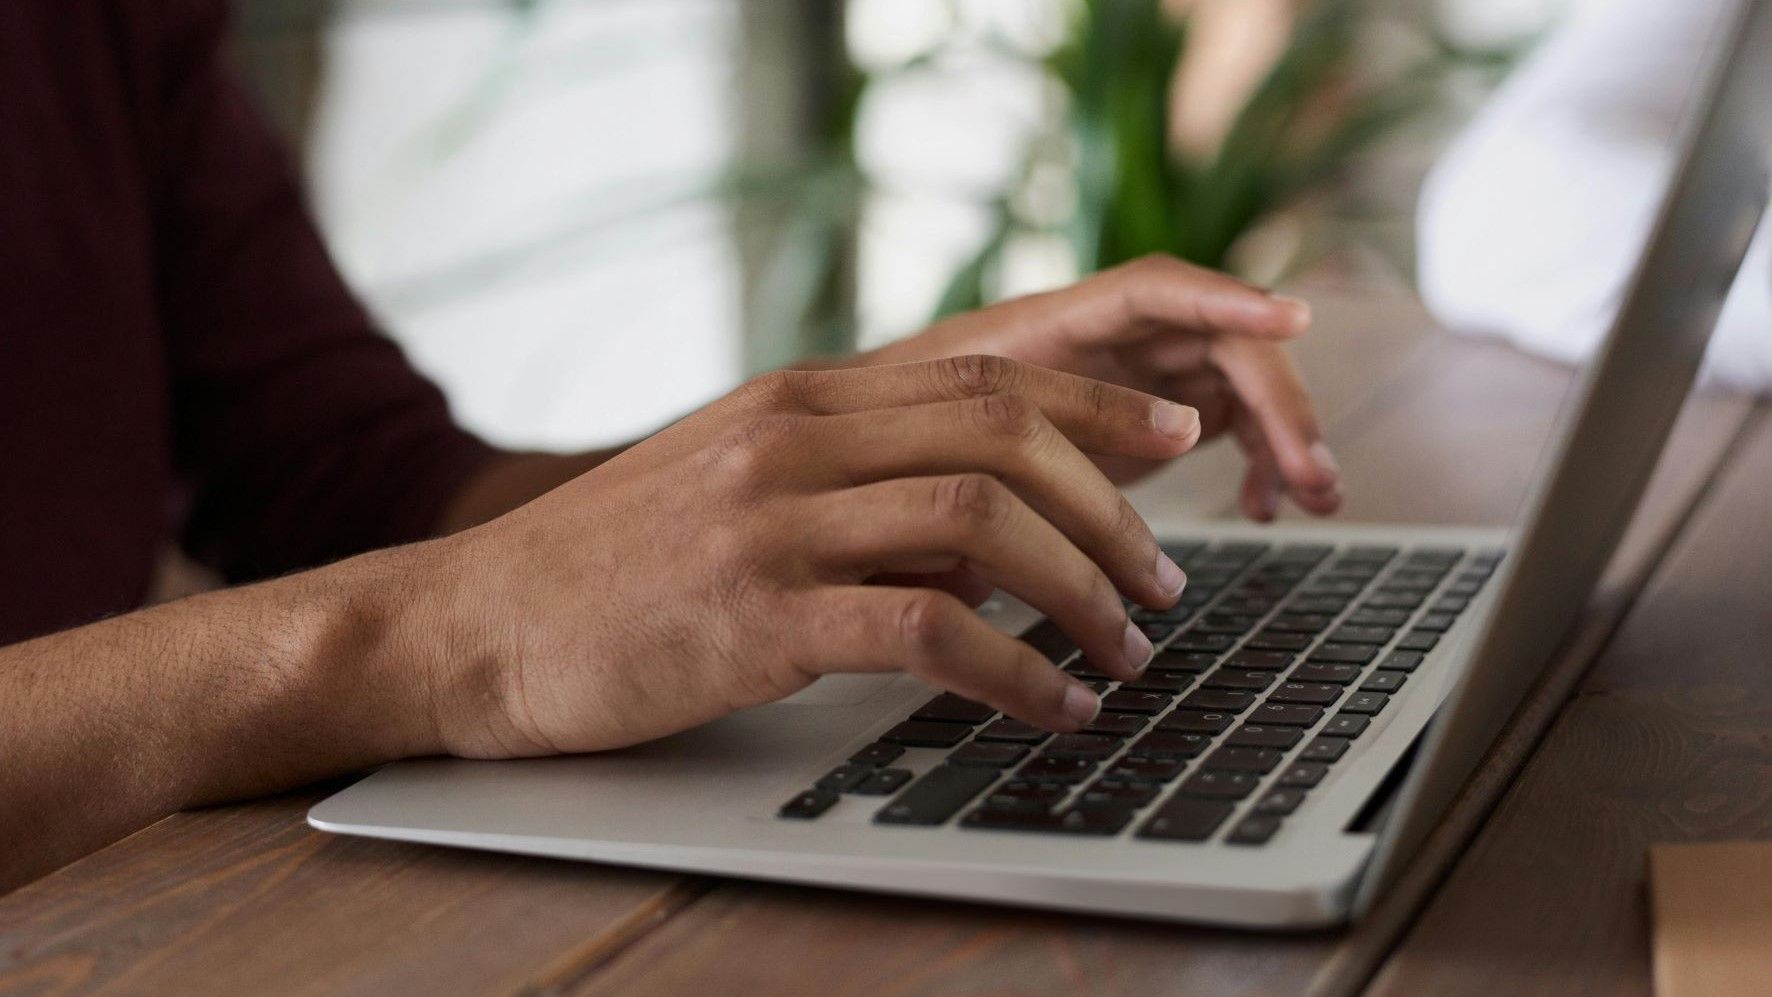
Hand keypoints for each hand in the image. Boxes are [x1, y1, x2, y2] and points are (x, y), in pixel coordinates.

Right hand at [410, 356, 1201, 757]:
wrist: (468, 624)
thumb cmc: (608, 569)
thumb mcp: (735, 488)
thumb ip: (854, 488)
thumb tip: (985, 538)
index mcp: (799, 399)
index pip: (986, 375)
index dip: (1100, 402)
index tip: (1174, 436)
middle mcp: (794, 438)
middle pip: (1006, 435)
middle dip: (1114, 507)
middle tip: (1164, 579)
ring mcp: (772, 521)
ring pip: (982, 523)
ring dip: (1080, 590)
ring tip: (1126, 649)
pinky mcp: (754, 615)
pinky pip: (926, 632)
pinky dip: (1015, 673)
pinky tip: (1054, 708)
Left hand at [863, 255, 1341, 520]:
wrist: (883, 448)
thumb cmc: (899, 432)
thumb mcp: (935, 441)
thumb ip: (992, 448)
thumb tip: (1043, 492)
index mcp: (1058, 322)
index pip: (1156, 290)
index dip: (1226, 297)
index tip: (1292, 320)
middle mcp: (1112, 335)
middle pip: (1222, 342)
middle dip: (1280, 402)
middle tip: (1312, 473)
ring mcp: (1139, 373)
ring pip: (1239, 385)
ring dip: (1285, 435)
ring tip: (1315, 498)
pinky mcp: (1154, 416)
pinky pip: (1228, 423)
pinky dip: (1256, 461)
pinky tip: (1265, 508)